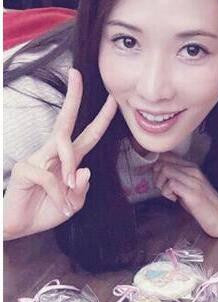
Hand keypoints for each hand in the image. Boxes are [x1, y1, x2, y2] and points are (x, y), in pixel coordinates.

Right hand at [3, 68, 117, 239]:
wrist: (20, 227)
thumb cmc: (48, 211)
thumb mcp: (74, 202)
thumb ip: (83, 188)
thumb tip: (86, 170)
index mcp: (70, 159)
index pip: (88, 134)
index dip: (101, 118)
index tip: (112, 100)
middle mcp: (54, 153)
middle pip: (65, 120)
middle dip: (73, 96)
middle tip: (77, 73)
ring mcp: (37, 157)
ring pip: (62, 146)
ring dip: (71, 170)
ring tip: (70, 196)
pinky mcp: (25, 168)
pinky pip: (48, 175)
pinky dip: (58, 193)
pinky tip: (59, 205)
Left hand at [152, 152, 217, 237]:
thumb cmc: (203, 205)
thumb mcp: (188, 186)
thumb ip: (176, 177)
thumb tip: (157, 172)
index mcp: (192, 167)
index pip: (167, 156)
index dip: (157, 166)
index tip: (159, 178)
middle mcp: (193, 170)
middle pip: (163, 162)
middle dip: (156, 176)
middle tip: (163, 188)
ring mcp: (193, 180)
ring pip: (165, 170)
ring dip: (161, 184)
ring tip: (169, 194)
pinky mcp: (192, 192)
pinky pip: (171, 184)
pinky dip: (167, 192)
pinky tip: (174, 199)